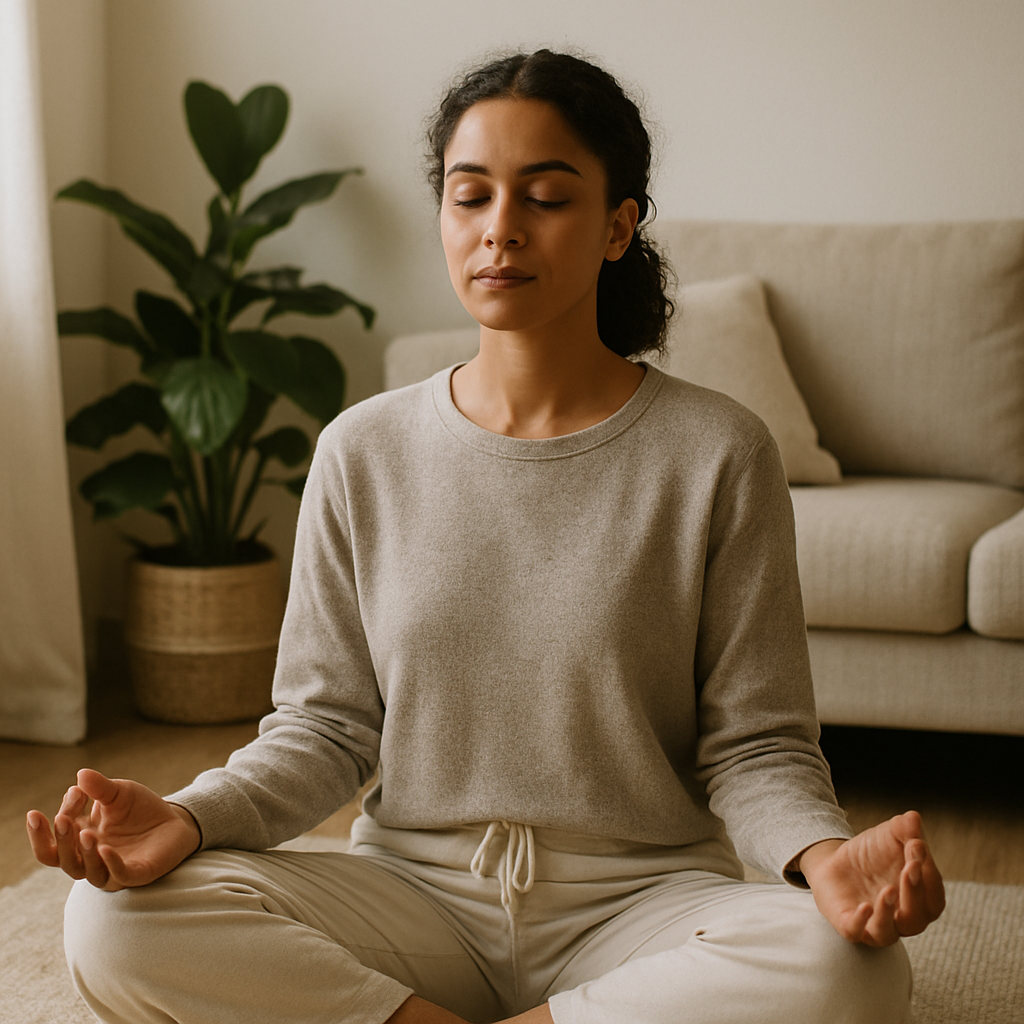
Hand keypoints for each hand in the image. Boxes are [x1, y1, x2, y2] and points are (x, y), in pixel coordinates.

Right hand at [26, 768, 200, 890]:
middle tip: (62, 819)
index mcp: (79, 839)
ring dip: (83, 853)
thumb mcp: (119, 793)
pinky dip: (110, 863)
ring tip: (85, 833)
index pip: (56, 837)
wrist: (174, 821)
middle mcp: (90, 858)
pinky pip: (119, 875)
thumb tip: (81, 775)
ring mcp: (111, 869)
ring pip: (86, 871)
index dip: (61, 815)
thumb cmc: (139, 809)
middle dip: (60, 839)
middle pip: (61, 859)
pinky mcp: (136, 874)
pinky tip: (106, 849)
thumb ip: (100, 787)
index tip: (75, 791)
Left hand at [799, 810, 944, 945]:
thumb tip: (913, 818)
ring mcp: (874, 925)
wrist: (834, 861)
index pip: (933, 897)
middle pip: (916, 917)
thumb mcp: (889, 835)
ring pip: (888, 932)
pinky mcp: (848, 925)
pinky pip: (856, 932)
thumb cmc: (872, 853)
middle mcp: (900, 919)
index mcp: (919, 900)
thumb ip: (905, 829)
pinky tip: (864, 907)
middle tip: (910, 865)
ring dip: (889, 912)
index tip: (917, 846)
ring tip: (888, 889)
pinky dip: (861, 922)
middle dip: (914, 892)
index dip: (929, 876)